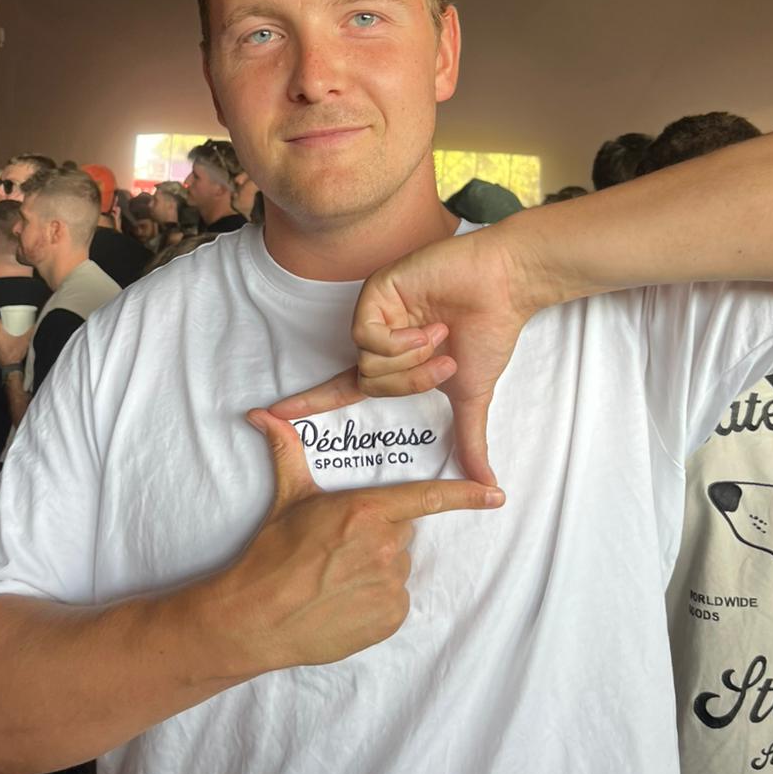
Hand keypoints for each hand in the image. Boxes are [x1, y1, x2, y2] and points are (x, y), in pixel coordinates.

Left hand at [0, 322, 31, 368]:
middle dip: (5, 331)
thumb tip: (33, 326)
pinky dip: (3, 348)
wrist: (11, 367)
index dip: (1, 321)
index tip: (6, 321)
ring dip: (4, 340)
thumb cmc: (16, 353)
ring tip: (12, 340)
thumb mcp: (25, 340)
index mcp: (0, 335)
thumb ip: (29, 332)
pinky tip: (10, 349)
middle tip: (12, 331)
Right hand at [218, 410, 503, 673]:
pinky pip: (395, 601)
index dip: (466, 495)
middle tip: (340, 548)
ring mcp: (391, 585)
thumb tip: (261, 414)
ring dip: (376, 569)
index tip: (496, 493)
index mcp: (367, 511)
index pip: (428, 498)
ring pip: (398, 568)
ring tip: (336, 578)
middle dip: (378, 535)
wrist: (257, 617)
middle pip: (402, 532)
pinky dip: (376, 601)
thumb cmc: (272, 555)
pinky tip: (343, 601)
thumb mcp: (287, 498)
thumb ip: (287, 451)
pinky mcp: (389, 618)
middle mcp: (386, 547)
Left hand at [269, 223, 539, 486]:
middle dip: (409, 382)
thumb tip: (488, 484)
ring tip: (440, 335)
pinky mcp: (376, 292)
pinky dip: (401, 341)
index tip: (270, 414)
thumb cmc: (488, 333)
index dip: (310, 402)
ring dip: (410, 359)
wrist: (502, 289)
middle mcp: (378, 338)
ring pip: (366, 361)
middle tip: (444, 362)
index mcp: (393, 361)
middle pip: (366, 382)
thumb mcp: (471, 395)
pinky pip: (367, 335)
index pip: (343, 389)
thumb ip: (469, 440)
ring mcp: (375, 314)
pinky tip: (428, 325)